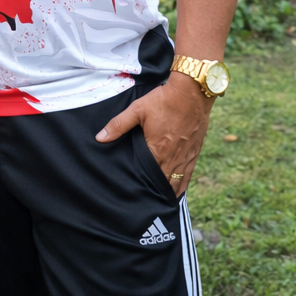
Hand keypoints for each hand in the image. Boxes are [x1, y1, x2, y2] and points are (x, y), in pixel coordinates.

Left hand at [95, 73, 212, 197]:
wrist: (192, 92)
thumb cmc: (163, 100)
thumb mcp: (137, 110)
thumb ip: (118, 125)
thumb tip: (100, 138)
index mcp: (158, 149)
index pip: (148, 176)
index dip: (142, 186)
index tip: (136, 195)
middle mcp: (173, 157)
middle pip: (163, 183)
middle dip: (155, 192)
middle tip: (147, 203)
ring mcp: (187, 156)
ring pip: (178, 182)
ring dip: (169, 191)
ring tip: (161, 202)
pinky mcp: (196, 151)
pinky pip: (189, 174)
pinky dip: (183, 184)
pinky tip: (178, 189)